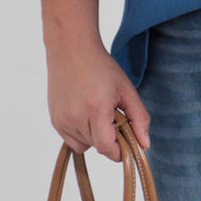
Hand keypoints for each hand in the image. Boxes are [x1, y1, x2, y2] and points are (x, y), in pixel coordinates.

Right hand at [46, 36, 150, 162]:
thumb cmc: (100, 66)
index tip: (127, 141)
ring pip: (84, 145)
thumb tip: (145, 144)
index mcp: (96, 109)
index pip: (107, 148)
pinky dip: (81, 132)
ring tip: (98, 111)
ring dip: (95, 136)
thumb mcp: (126, 89)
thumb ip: (139, 118)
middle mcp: (75, 117)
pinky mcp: (55, 120)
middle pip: (97, 147)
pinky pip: (71, 139)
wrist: (71, 49)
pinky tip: (85, 112)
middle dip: (110, 138)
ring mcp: (62, 120)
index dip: (120, 150)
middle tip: (113, 116)